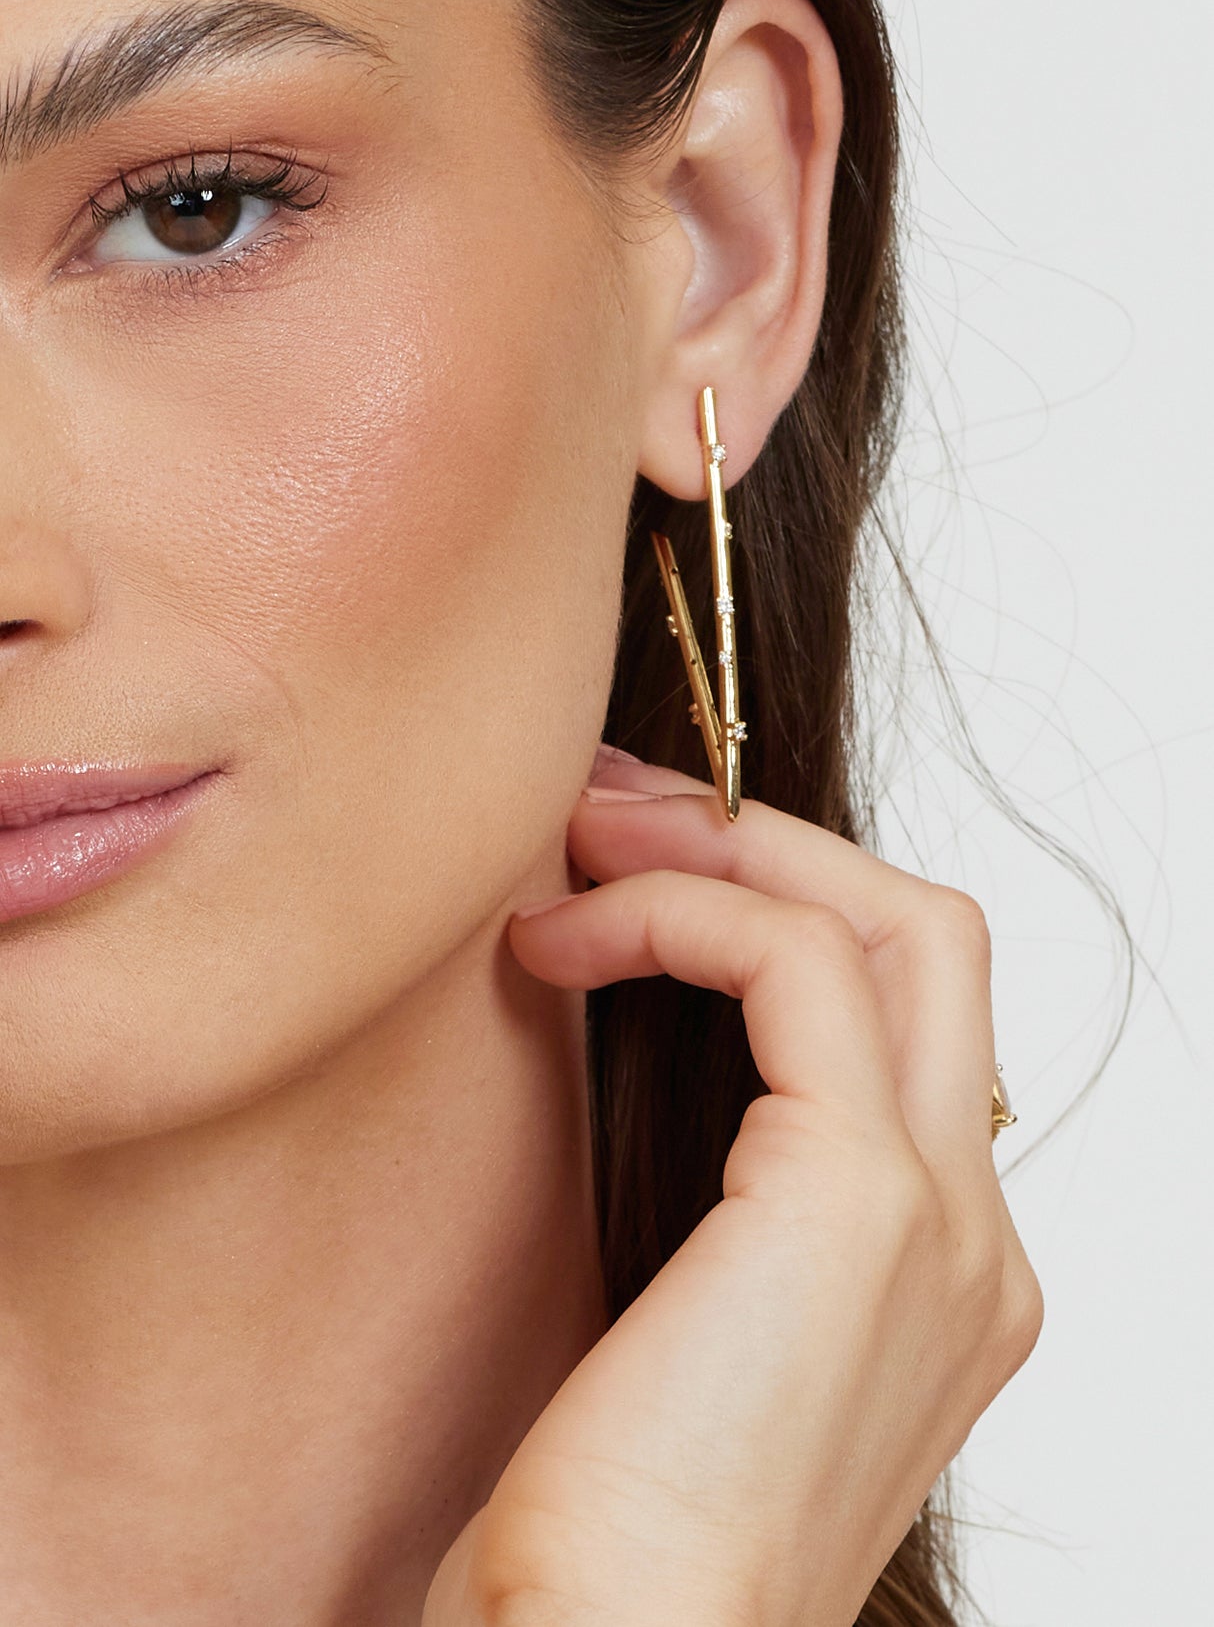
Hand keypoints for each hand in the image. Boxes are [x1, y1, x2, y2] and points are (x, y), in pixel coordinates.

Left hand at [422, 750, 1043, 1626]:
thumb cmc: (609, 1526)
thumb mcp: (682, 1321)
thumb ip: (712, 1190)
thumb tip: (624, 1020)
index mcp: (943, 1271)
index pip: (905, 1016)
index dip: (774, 911)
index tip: (631, 872)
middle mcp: (977, 1236)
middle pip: (927, 938)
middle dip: (764, 844)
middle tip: (609, 811)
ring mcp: (944, 1217)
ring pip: (888, 920)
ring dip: (720, 851)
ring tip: (576, 837)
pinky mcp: (861, 1200)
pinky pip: (789, 963)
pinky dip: (673, 916)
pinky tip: (557, 941)